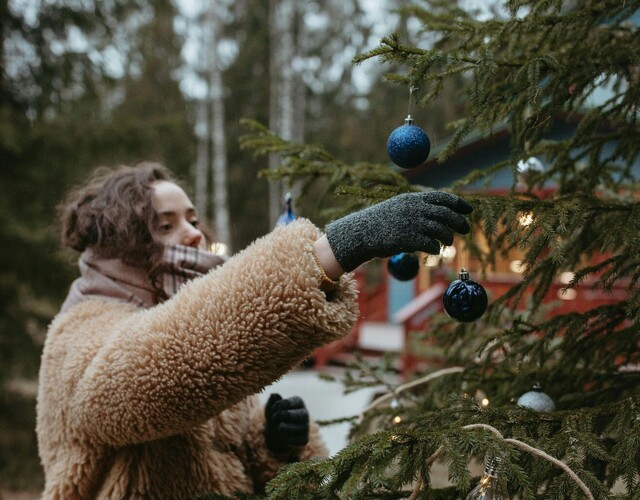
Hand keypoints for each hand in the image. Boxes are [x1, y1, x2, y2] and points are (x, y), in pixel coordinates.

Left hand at [264, 393, 309, 454]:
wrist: (277, 432)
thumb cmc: (275, 416)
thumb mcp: (272, 407)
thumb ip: (272, 400)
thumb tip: (274, 395)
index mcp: (298, 402)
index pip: (287, 403)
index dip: (276, 407)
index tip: (273, 410)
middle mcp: (305, 413)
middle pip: (295, 414)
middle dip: (281, 416)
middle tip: (274, 418)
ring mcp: (305, 427)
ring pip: (297, 428)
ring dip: (283, 428)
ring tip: (278, 427)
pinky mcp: (304, 439)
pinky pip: (296, 440)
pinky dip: (287, 439)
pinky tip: (283, 437)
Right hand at [325, 191, 472, 271]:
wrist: (361, 233)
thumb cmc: (381, 222)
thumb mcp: (399, 207)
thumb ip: (417, 208)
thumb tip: (439, 213)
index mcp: (413, 199)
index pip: (442, 198)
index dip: (458, 203)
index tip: (469, 210)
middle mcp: (414, 209)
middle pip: (446, 214)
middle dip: (459, 221)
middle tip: (466, 229)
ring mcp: (412, 224)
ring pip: (441, 230)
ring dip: (448, 237)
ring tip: (447, 242)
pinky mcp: (408, 239)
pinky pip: (431, 244)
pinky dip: (436, 247)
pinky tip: (435, 250)